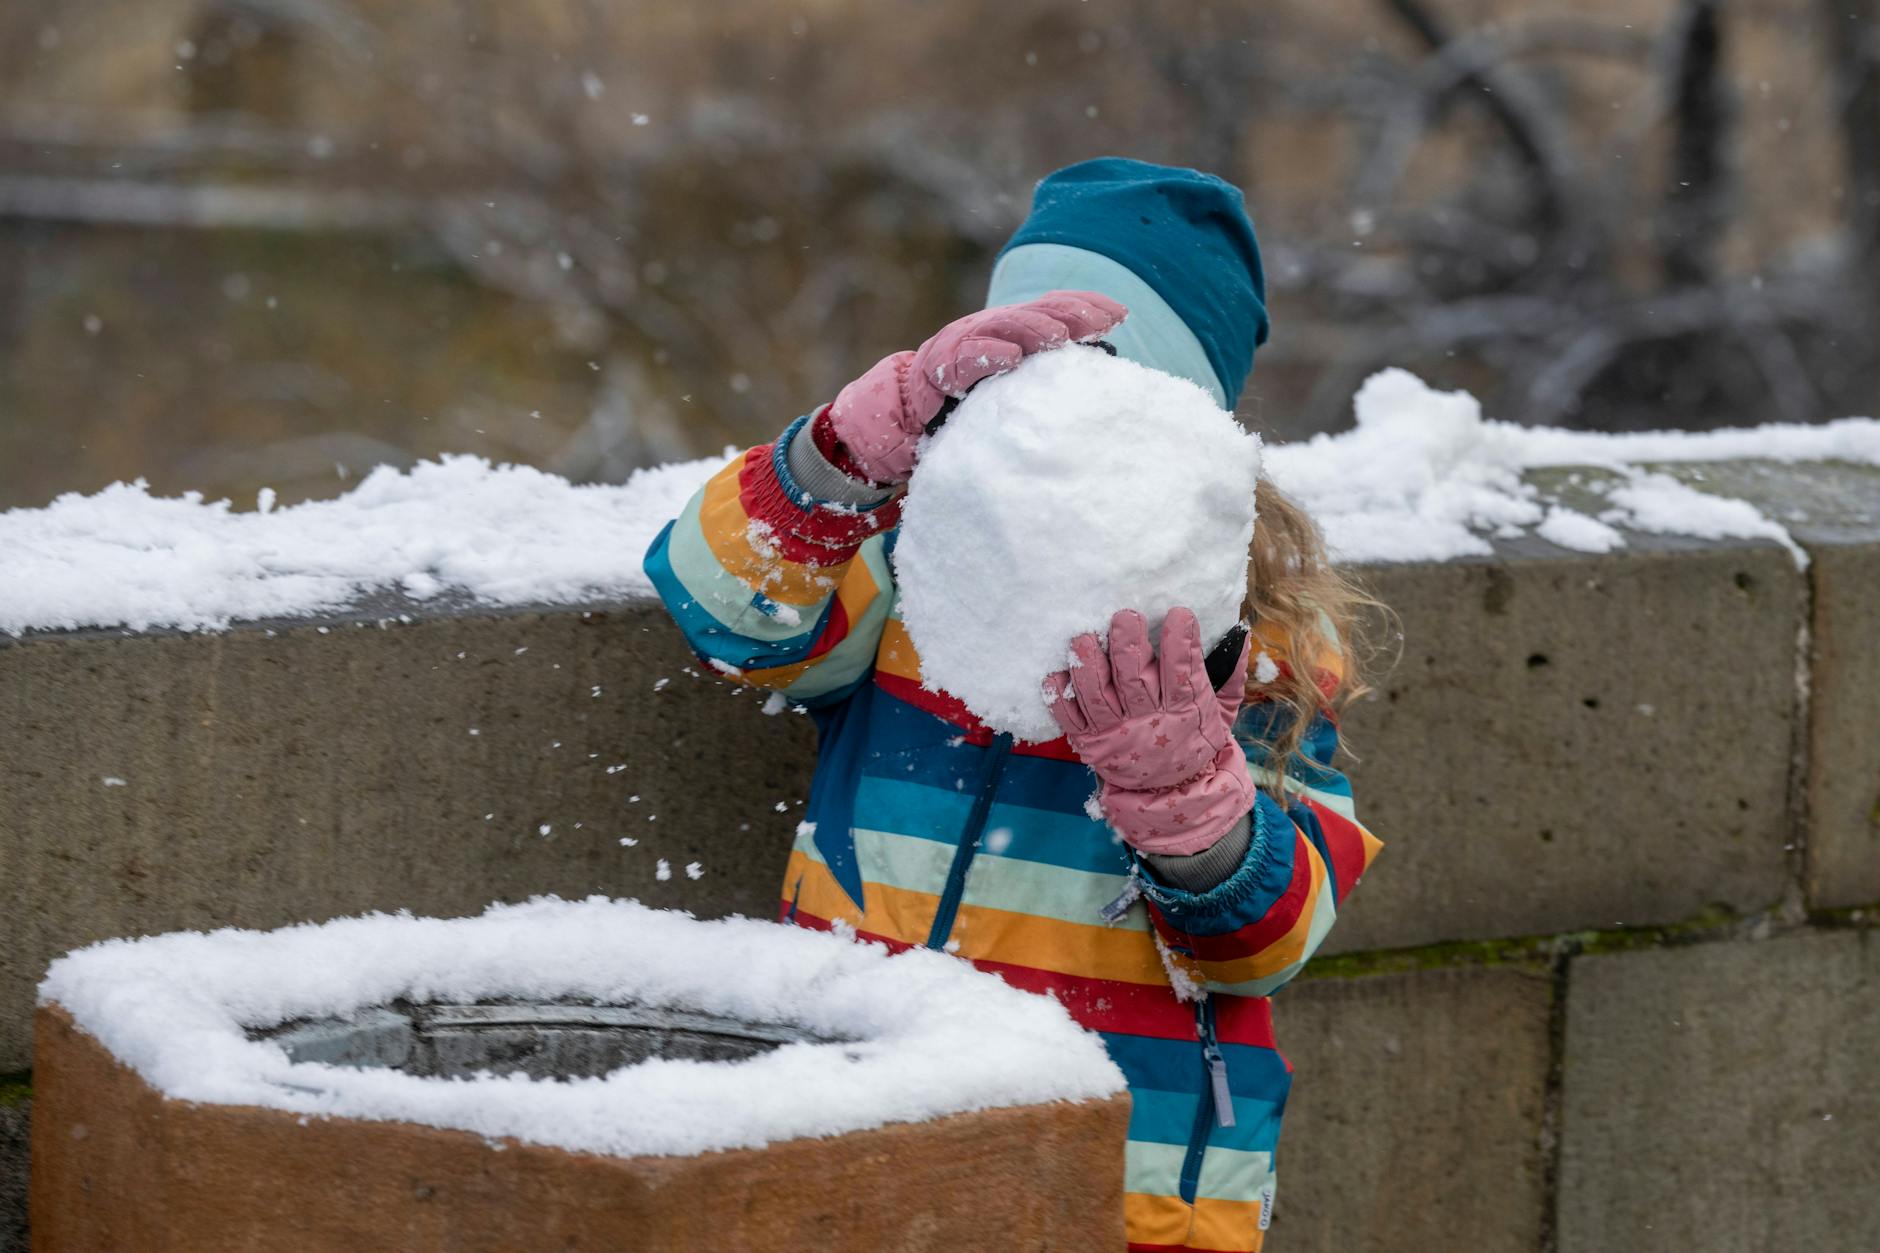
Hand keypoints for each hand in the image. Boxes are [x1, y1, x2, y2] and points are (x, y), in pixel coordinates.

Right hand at [823, 291, 1125, 484]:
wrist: (895, 428)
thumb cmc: (961, 416)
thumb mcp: (1009, 401)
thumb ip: (1042, 389)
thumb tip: (1100, 389)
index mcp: (1009, 337)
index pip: (1051, 313)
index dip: (1084, 308)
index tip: (1119, 314)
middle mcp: (986, 334)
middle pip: (1032, 314)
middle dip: (1068, 312)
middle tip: (1100, 319)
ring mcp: (959, 349)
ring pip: (1000, 329)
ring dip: (1032, 328)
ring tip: (1061, 334)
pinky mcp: (935, 373)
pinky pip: (961, 361)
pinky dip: (986, 355)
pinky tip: (1010, 357)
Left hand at [1046, 607, 1255, 856]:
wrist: (1172, 793)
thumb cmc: (1195, 739)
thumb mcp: (1222, 712)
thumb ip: (1231, 675)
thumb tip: (1241, 633)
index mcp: (1184, 710)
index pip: (1182, 673)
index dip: (1180, 643)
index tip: (1179, 613)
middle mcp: (1147, 720)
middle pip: (1132, 679)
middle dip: (1127, 644)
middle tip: (1124, 616)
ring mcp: (1115, 732)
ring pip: (1096, 696)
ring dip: (1088, 665)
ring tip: (1083, 639)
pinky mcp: (1090, 742)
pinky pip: (1069, 719)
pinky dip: (1060, 698)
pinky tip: (1055, 674)